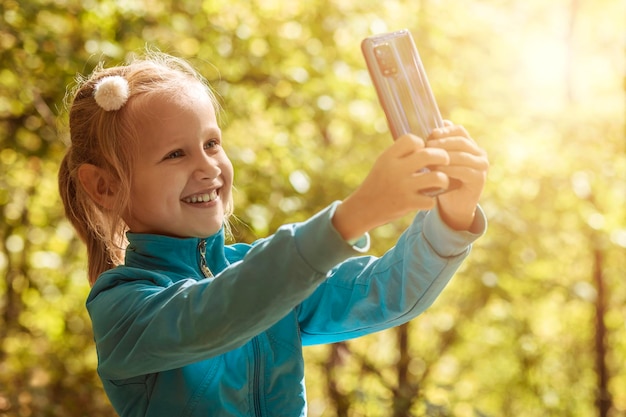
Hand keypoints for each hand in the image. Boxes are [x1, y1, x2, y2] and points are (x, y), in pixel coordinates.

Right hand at [333, 134, 450, 240]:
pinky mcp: (407, 203)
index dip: (422, 143)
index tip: (423, 150)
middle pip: (428, 155)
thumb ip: (401, 153)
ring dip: (443, 179)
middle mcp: (395, 169)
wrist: (364, 208)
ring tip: (442, 181)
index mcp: (388, 156)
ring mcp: (402, 187)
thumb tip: (426, 143)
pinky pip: (431, 200)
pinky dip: (432, 201)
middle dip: (442, 156)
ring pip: (436, 177)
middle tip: (445, 160)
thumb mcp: (384, 162)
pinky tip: (427, 199)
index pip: (412, 140)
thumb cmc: (379, 182)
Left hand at [427, 121, 488, 230]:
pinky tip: (438, 170)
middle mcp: (479, 153)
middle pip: (462, 141)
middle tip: (427, 145)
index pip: (460, 131)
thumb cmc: (443, 180)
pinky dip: (450, 169)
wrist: (452, 205)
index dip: (446, 131)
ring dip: (445, 155)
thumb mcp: (438, 161)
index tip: (431, 133)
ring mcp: (482, 166)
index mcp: (469, 145)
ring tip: (430, 157)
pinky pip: (465, 170)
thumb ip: (437, 146)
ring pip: (463, 155)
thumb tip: (431, 131)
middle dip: (443, 142)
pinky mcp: (480, 179)